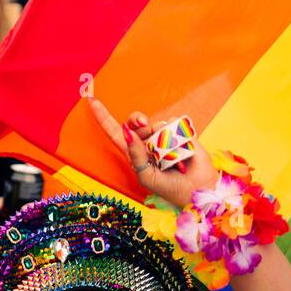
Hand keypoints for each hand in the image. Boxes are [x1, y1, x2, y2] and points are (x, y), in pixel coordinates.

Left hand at [88, 98, 217, 208]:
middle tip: (143, 126)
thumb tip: (128, 133)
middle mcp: (147, 143)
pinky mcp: (180, 131)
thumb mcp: (147, 178)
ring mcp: (163, 136)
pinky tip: (182, 151)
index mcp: (135, 155)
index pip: (115, 134)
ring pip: (154, 123)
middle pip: (134, 122)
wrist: (198, 189)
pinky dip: (176, 136)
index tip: (92, 101)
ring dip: (160, 138)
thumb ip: (136, 157)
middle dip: (136, 121)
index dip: (104, 118)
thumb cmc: (171, 189)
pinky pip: (172, 123)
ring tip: (171, 158)